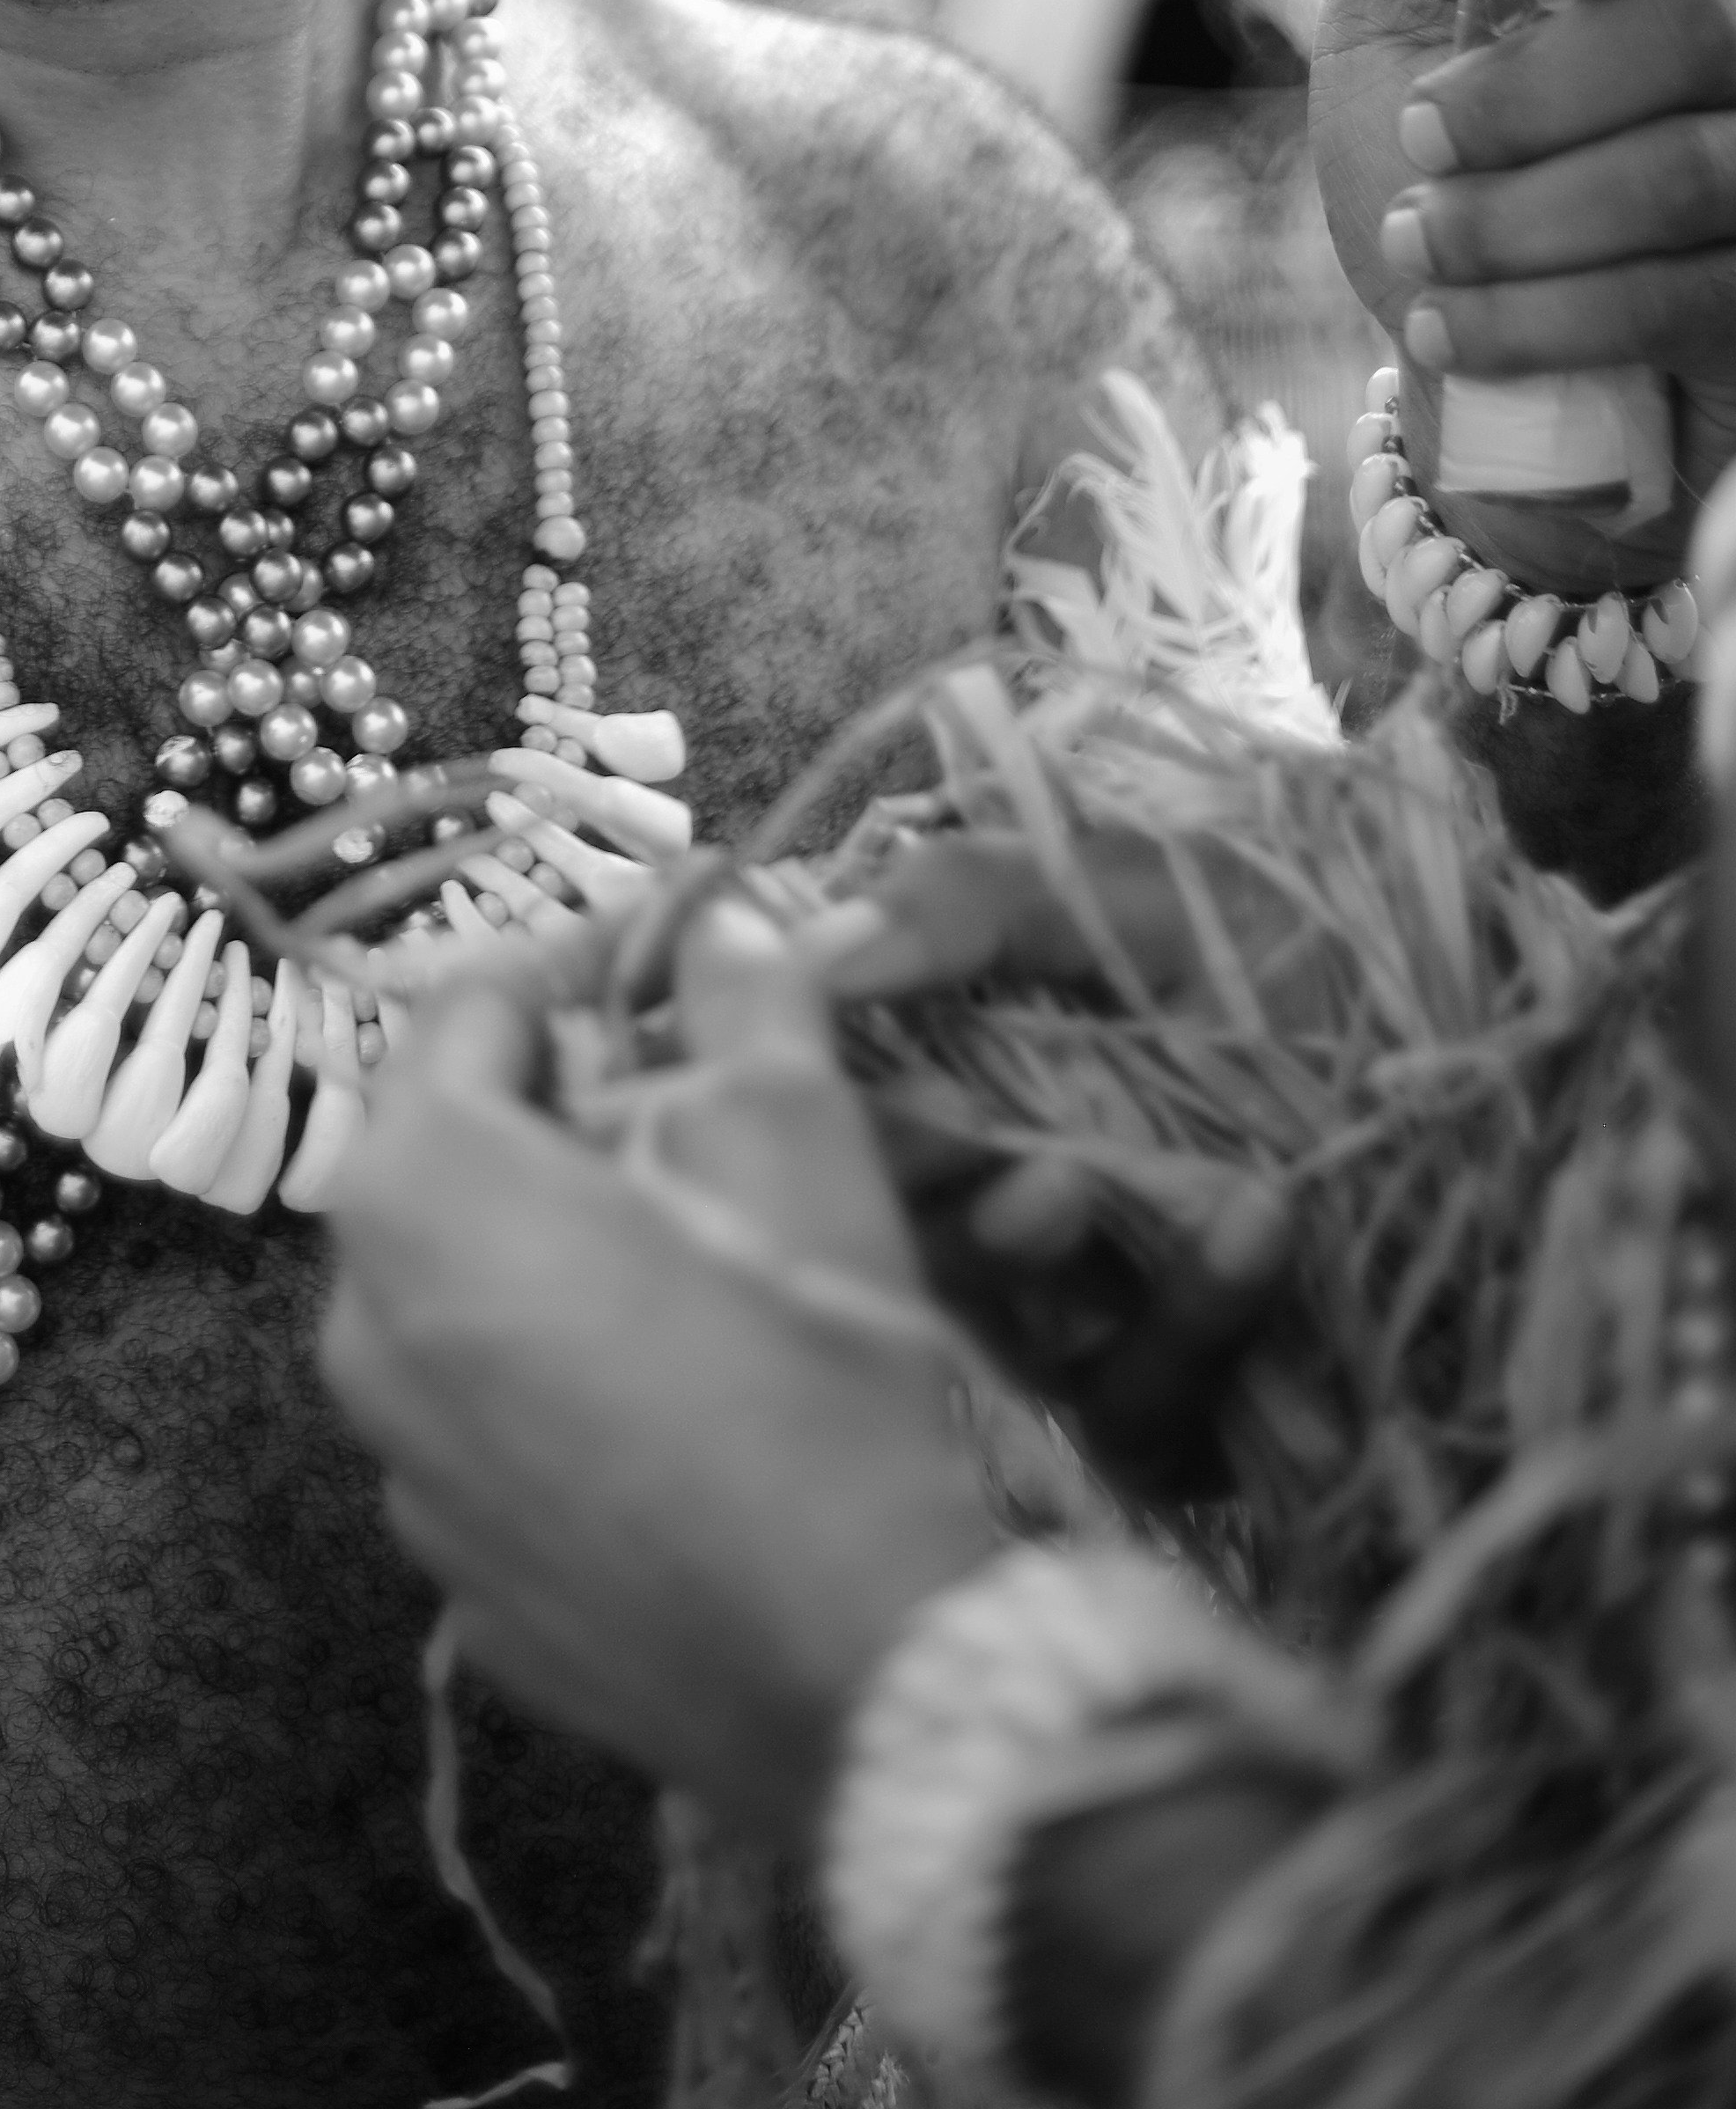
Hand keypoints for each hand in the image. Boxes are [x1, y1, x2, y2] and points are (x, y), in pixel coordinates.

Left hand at [319, 912, 996, 1846]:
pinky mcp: (457, 1585)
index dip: (578, 977)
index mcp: (417, 1191)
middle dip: (556, 1122)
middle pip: (447, 1161)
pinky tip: (671, 1418)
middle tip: (690, 1128)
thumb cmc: (812, 1359)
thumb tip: (719, 911)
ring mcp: (399, 1474)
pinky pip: (489, 1435)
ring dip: (549, 1261)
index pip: (468, 1013)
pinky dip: (553, 1398)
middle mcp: (358, 1326)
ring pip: (459, 1302)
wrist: (860, 1667)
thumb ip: (741, 995)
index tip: (672, 978)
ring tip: (689, 1275)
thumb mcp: (796, 1131)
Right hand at [812, 851, 1292, 1490]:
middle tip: (976, 1138)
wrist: (1492, 1063)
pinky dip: (1193, 1322)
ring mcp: (1088, 1322)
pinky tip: (1262, 1227)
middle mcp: (1005, 1204)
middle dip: (931, 1193)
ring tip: (1115, 1179)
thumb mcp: (1138, 889)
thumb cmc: (1299, 951)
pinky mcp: (1181, 1418)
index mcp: (966, 1077)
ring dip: (1047, 1262)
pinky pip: (1140, 1411)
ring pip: (1002, 1337)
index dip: (824, 1108)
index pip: (835, 1119)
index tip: (859, 1061)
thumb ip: (973, 901)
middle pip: (895, 1244)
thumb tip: (816, 945)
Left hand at [1315, 0, 1735, 567]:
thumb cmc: (1433, 169)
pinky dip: (1544, 317)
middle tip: (1433, 139)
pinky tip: (1447, 325)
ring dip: (1523, 217)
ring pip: (1701, 165)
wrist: (1470, 385)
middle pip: (1716, 18)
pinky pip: (1697, 295)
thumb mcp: (1411, 4)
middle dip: (1539, 92)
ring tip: (1426, 240)